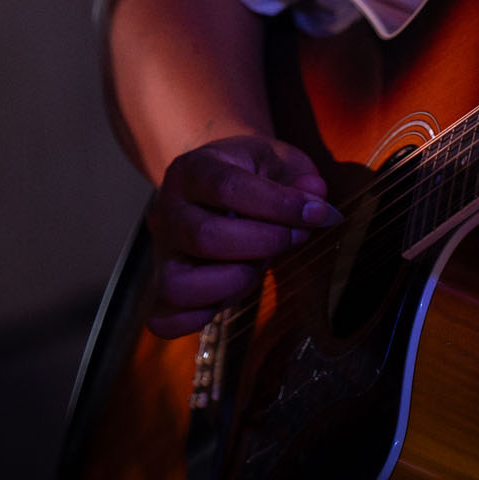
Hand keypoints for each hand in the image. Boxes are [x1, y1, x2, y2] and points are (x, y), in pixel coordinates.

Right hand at [141, 134, 339, 336]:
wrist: (214, 184)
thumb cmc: (250, 173)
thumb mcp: (276, 159)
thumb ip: (298, 176)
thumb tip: (315, 197)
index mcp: (192, 170)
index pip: (227, 187)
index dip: (278, 205)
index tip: (317, 213)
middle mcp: (166, 212)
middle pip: (204, 237)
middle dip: (264, 243)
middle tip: (294, 237)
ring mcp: (161, 254)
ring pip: (178, 285)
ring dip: (232, 282)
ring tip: (257, 265)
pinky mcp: (162, 289)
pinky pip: (166, 320)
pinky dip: (200, 318)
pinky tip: (231, 294)